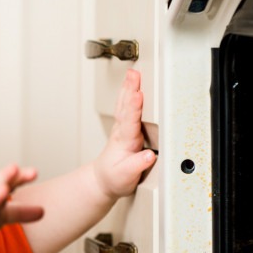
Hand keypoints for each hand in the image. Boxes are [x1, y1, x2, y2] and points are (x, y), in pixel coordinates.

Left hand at [94, 69, 156, 198]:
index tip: (137, 94)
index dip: (134, 107)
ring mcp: (122, 129)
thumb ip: (137, 166)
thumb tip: (149, 156)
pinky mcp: (125, 128)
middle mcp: (123, 132)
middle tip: (134, 73)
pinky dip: (128, 94)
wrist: (103, 180)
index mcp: (125, 141)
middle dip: (130, 89)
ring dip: (128, 88)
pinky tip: (131, 86)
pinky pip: (126, 107)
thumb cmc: (115, 178)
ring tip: (132, 73)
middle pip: (126, 107)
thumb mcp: (126, 177)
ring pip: (124, 105)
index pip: (130, 121)